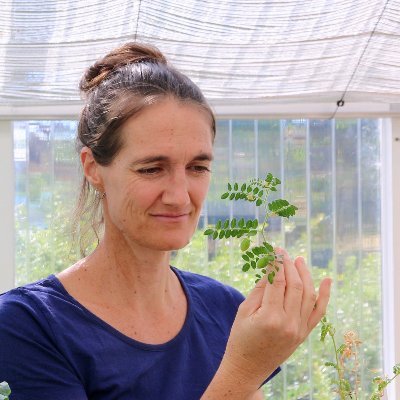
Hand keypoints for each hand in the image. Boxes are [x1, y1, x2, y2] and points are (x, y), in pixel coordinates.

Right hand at [219, 248, 331, 390]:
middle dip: (289, 265)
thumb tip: (270, 268)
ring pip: (308, 295)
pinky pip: (318, 312)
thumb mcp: (244, 311)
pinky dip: (324, 296)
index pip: (277, 281)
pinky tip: (327, 280)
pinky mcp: (304, 334)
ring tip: (299, 260)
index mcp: (270, 317)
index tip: (275, 250)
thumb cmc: (240, 338)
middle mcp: (289, 323)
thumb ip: (259, 290)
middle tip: (284, 253)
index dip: (276, 263)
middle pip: (295, 285)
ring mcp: (299, 330)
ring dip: (305, 275)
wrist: (248, 368)